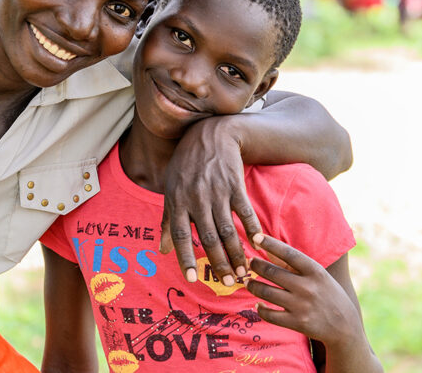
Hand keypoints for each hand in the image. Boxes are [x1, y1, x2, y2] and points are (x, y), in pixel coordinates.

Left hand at [160, 116, 261, 283]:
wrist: (209, 137)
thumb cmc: (185, 167)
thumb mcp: (170, 190)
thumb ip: (167, 221)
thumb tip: (162, 250)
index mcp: (177, 201)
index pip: (180, 235)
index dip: (185, 257)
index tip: (191, 279)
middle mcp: (195, 199)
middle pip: (208, 237)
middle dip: (219, 263)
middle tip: (229, 284)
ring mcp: (216, 192)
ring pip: (228, 229)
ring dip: (237, 253)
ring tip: (244, 272)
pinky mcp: (235, 186)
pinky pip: (244, 211)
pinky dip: (252, 228)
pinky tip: (258, 244)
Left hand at [246, 234, 362, 345]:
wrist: (346, 327)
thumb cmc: (328, 295)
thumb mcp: (318, 276)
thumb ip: (294, 264)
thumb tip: (268, 250)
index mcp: (315, 272)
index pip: (289, 254)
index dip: (270, 244)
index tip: (255, 236)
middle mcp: (308, 287)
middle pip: (271, 272)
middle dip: (255, 265)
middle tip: (249, 263)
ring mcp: (302, 306)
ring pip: (265, 292)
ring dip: (252, 286)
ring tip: (248, 282)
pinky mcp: (297, 323)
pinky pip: (269, 314)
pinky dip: (260, 308)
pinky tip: (258, 304)